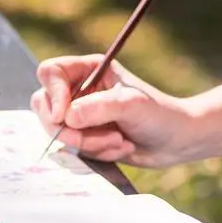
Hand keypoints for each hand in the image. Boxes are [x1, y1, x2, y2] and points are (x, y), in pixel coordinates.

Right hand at [30, 54, 196, 167]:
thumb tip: (65, 117)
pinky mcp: (84, 137)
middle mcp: (79, 90)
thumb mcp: (131, 105)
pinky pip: (72, 148)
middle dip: (69, 129)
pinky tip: (119, 148)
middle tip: (92, 139)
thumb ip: (98, 108)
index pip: (50, 72)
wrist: (176, 142)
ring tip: (119, 142)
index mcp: (88, 69)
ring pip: (58, 132)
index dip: (52, 93)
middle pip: (45, 105)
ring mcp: (79, 115)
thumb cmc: (159, 115)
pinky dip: (95, 153)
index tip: (62, 116)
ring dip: (88, 143)